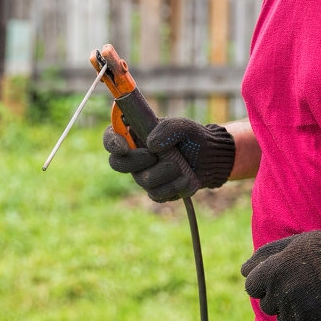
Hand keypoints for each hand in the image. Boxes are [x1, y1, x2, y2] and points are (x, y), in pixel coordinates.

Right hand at [103, 117, 234, 201]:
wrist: (209, 159)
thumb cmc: (192, 137)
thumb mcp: (184, 126)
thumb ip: (168, 128)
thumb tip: (151, 145)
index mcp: (135, 133)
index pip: (111, 137)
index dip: (111, 143)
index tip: (123, 147)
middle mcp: (134, 155)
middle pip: (118, 163)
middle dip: (136, 161)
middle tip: (154, 156)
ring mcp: (143, 174)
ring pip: (142, 180)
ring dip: (164, 173)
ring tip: (181, 166)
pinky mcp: (155, 191)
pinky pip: (156, 194)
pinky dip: (173, 187)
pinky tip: (186, 179)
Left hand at [240, 219, 320, 320]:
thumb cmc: (320, 248)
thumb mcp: (288, 244)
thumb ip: (262, 257)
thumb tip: (243, 271)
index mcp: (272, 271)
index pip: (251, 288)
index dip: (265, 282)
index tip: (282, 275)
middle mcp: (281, 292)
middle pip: (267, 307)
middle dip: (279, 298)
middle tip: (301, 284)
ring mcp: (298, 309)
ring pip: (285, 320)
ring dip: (295, 311)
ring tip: (314, 293)